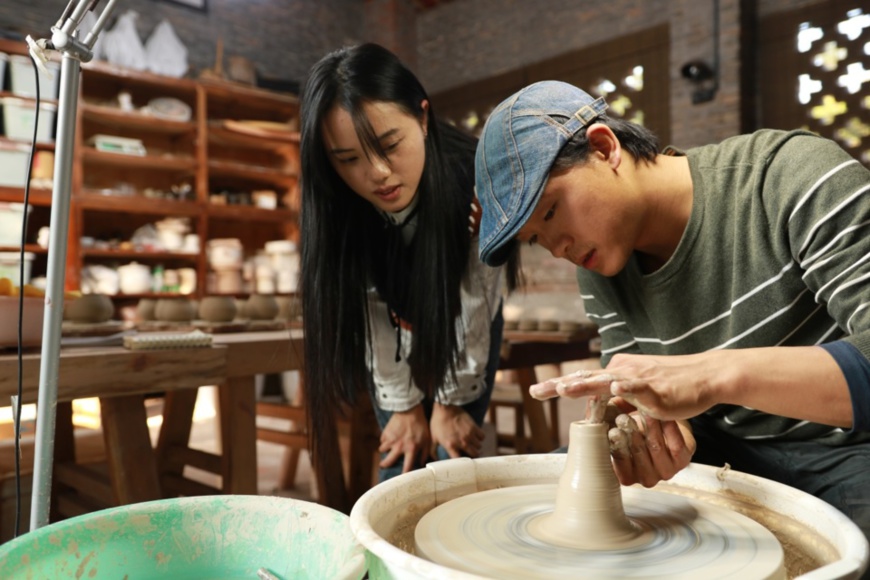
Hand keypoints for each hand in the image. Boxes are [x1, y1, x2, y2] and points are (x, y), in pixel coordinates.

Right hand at [378, 404, 431, 473]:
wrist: (410, 409)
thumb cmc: (420, 424)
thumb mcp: (427, 439)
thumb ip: (425, 452)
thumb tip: (423, 463)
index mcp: (411, 449)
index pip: (406, 467)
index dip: (404, 475)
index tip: (401, 479)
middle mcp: (399, 447)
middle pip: (388, 462)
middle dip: (384, 465)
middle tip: (383, 465)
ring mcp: (391, 440)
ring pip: (382, 450)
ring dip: (384, 451)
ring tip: (386, 449)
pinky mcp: (385, 433)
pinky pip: (382, 440)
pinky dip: (384, 441)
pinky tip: (388, 438)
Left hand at [429, 403, 484, 458]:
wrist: (445, 408)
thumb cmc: (438, 422)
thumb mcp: (433, 438)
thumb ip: (433, 450)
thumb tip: (433, 459)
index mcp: (451, 446)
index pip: (460, 461)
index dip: (462, 462)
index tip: (462, 460)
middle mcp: (462, 442)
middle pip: (474, 454)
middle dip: (473, 454)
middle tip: (471, 452)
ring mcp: (469, 435)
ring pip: (479, 446)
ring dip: (476, 446)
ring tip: (473, 443)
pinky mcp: (474, 427)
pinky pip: (482, 436)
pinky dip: (480, 437)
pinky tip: (476, 436)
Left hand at [529, 352, 722, 420]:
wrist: (705, 376)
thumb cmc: (673, 386)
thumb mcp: (639, 393)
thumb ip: (619, 399)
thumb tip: (602, 409)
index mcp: (616, 372)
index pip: (583, 379)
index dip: (560, 385)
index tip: (537, 390)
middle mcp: (622, 371)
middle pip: (585, 378)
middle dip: (559, 385)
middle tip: (535, 391)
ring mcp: (638, 377)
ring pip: (606, 381)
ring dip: (584, 384)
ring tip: (563, 388)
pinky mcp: (656, 387)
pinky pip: (639, 386)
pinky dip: (627, 387)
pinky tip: (616, 389)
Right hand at [607, 410, 694, 487]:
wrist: (663, 428)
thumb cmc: (634, 428)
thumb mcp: (615, 424)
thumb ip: (601, 417)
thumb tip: (591, 401)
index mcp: (627, 475)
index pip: (620, 463)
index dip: (617, 446)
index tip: (613, 430)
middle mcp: (646, 478)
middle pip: (638, 453)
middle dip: (631, 433)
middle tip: (625, 418)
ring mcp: (666, 471)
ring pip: (656, 447)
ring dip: (650, 427)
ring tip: (645, 412)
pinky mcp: (683, 461)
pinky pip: (676, 444)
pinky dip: (669, 428)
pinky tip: (663, 416)